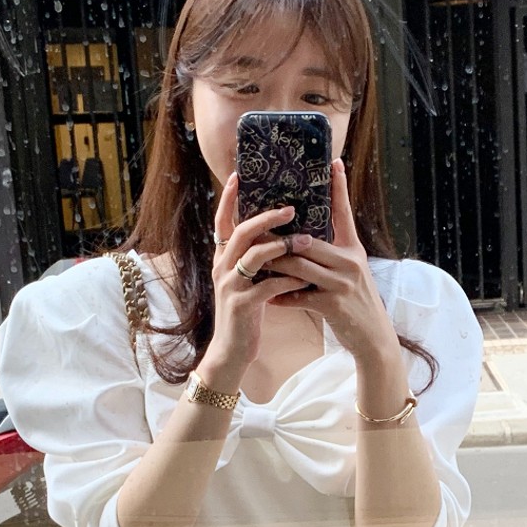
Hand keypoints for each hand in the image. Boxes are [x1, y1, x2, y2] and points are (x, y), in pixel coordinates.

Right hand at [201, 174, 314, 385]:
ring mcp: (230, 287)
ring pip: (254, 256)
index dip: (227, 199)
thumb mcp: (245, 282)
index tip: (237, 176)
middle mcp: (221, 268)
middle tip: (290, 208)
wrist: (231, 351)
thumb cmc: (245, 314)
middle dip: (266, 217)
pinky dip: (288, 281)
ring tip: (305, 240)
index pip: (222, 222)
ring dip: (282, 246)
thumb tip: (276, 234)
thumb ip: (254, 260)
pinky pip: (268, 287)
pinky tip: (305, 280)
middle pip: (240, 232)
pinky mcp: (242, 306)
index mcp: (222, 259)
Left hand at [266, 160, 399, 369]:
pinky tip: (268, 298)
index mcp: (352, 250)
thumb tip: (302, 240)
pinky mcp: (333, 305)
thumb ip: (330, 256)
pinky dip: (281, 297)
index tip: (334, 162)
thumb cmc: (356, 305)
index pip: (344, 213)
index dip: (339, 187)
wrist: (373, 339)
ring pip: (299, 266)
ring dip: (274, 265)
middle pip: (307, 241)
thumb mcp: (350, 274)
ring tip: (253, 260)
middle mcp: (349, 262)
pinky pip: (299, 296)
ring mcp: (341, 283)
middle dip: (279, 237)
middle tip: (254, 227)